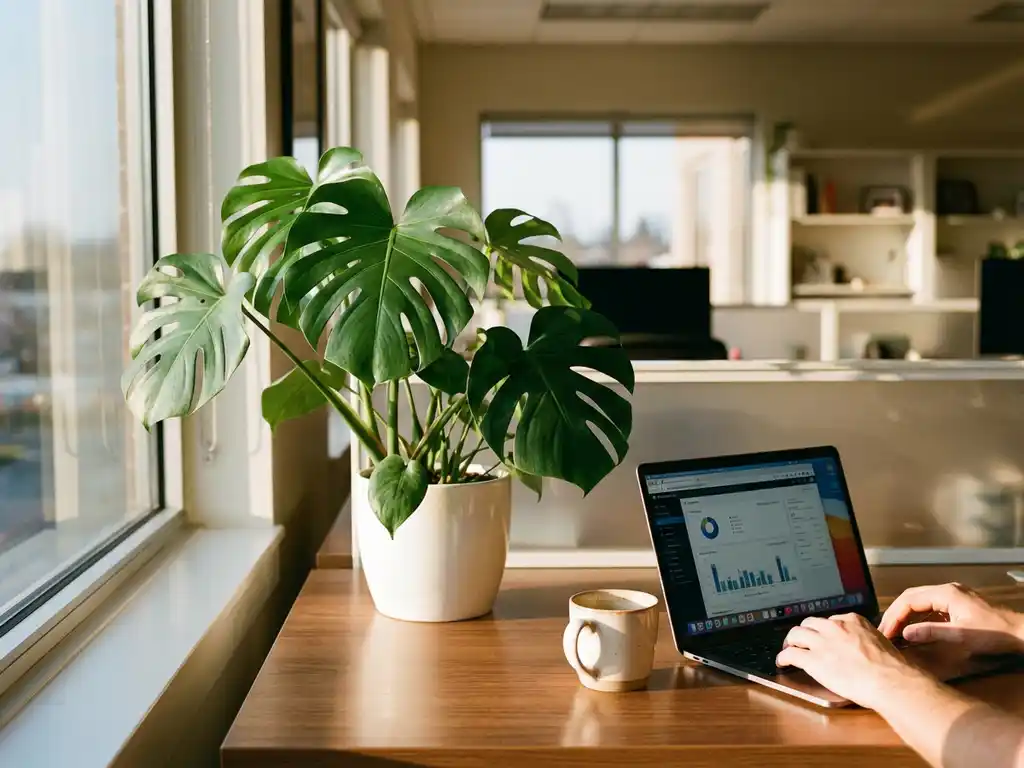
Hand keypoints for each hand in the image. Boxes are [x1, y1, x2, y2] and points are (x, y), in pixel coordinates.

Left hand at [776, 614, 925, 709]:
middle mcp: (834, 627)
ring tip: (788, 648)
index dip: (824, 630)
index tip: (823, 637)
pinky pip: (791, 654)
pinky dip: (783, 657)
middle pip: (810, 623)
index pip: (830, 620)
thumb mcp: (880, 641)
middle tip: (802, 641)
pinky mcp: (813, 660)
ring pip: (796, 634)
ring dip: (791, 641)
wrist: (887, 680)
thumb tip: (863, 646)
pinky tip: (782, 662)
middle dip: (805, 632)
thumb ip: (865, 639)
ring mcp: (821, 642)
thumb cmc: (890, 667)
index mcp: (852, 620)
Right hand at [879, 583, 1023, 656]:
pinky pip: (930, 607)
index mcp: (945, 593)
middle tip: (885, 632)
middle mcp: (947, 590)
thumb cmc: (995, 634)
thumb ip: (931, 633)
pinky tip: (914, 630)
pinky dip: (918, 617)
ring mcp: (953, 596)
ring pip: (920, 601)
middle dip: (895, 614)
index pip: (908, 600)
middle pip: (911, 597)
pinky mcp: (958, 604)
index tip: (885, 632)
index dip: (894, 616)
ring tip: (895, 632)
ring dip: (906, 615)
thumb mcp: (961, 635)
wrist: (1020, 633)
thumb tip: (905, 633)